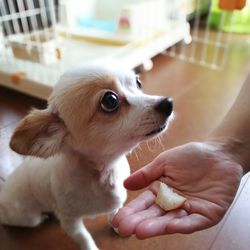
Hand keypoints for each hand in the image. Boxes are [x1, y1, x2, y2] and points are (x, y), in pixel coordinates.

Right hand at [112, 142, 242, 238]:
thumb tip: (125, 184)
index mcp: (161, 191)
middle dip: (139, 222)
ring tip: (140, 230)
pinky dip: (181, 225)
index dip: (131, 212)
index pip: (143, 204)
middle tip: (124, 229)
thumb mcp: (163, 162)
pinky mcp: (206, 214)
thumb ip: (146, 174)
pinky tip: (168, 226)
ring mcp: (189, 210)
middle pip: (154, 215)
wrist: (218, 154)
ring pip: (171, 221)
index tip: (117, 220)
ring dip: (156, 227)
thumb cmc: (190, 156)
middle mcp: (172, 203)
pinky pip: (193, 221)